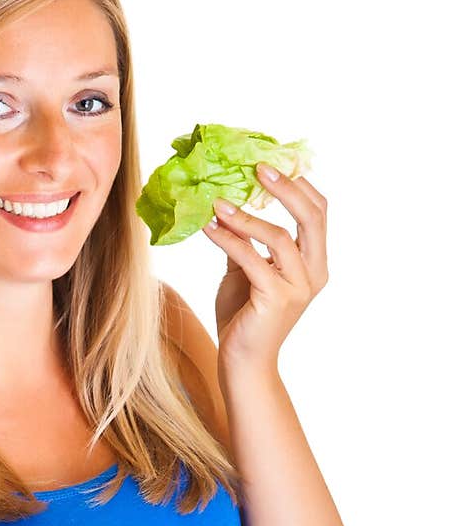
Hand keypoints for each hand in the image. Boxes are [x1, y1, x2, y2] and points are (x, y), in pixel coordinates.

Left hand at [202, 163, 328, 372]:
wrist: (242, 362)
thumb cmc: (244, 318)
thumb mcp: (247, 271)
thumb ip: (248, 241)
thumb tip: (230, 203)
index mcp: (314, 263)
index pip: (318, 213)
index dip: (299, 184)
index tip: (272, 163)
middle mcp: (314, 273)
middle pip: (312, 216)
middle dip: (286, 187)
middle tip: (258, 167)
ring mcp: (298, 287)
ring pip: (277, 236)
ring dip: (244, 215)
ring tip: (217, 201)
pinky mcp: (276, 299)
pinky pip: (251, 258)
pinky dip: (228, 238)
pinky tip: (209, 227)